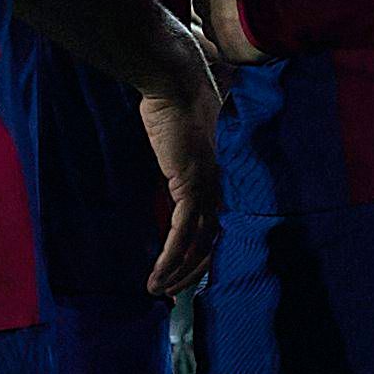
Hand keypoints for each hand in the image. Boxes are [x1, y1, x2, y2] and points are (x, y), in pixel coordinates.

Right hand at [138, 36, 224, 298]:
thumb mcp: (179, 131)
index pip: (215, 223)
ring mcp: (207, 187)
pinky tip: (157, 276)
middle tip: (172, 292)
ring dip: (178, 272)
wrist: (175, 80)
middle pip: (212, 241)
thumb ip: (181, 145)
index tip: (184, 271)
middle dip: (192, 271)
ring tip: (159, 291)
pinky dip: (171, 258)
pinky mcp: (191, 187)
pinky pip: (183, 234)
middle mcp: (217, 185)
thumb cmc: (175, 98)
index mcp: (216, 175)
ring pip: (199, 244)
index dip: (202, 251)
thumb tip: (172, 136)